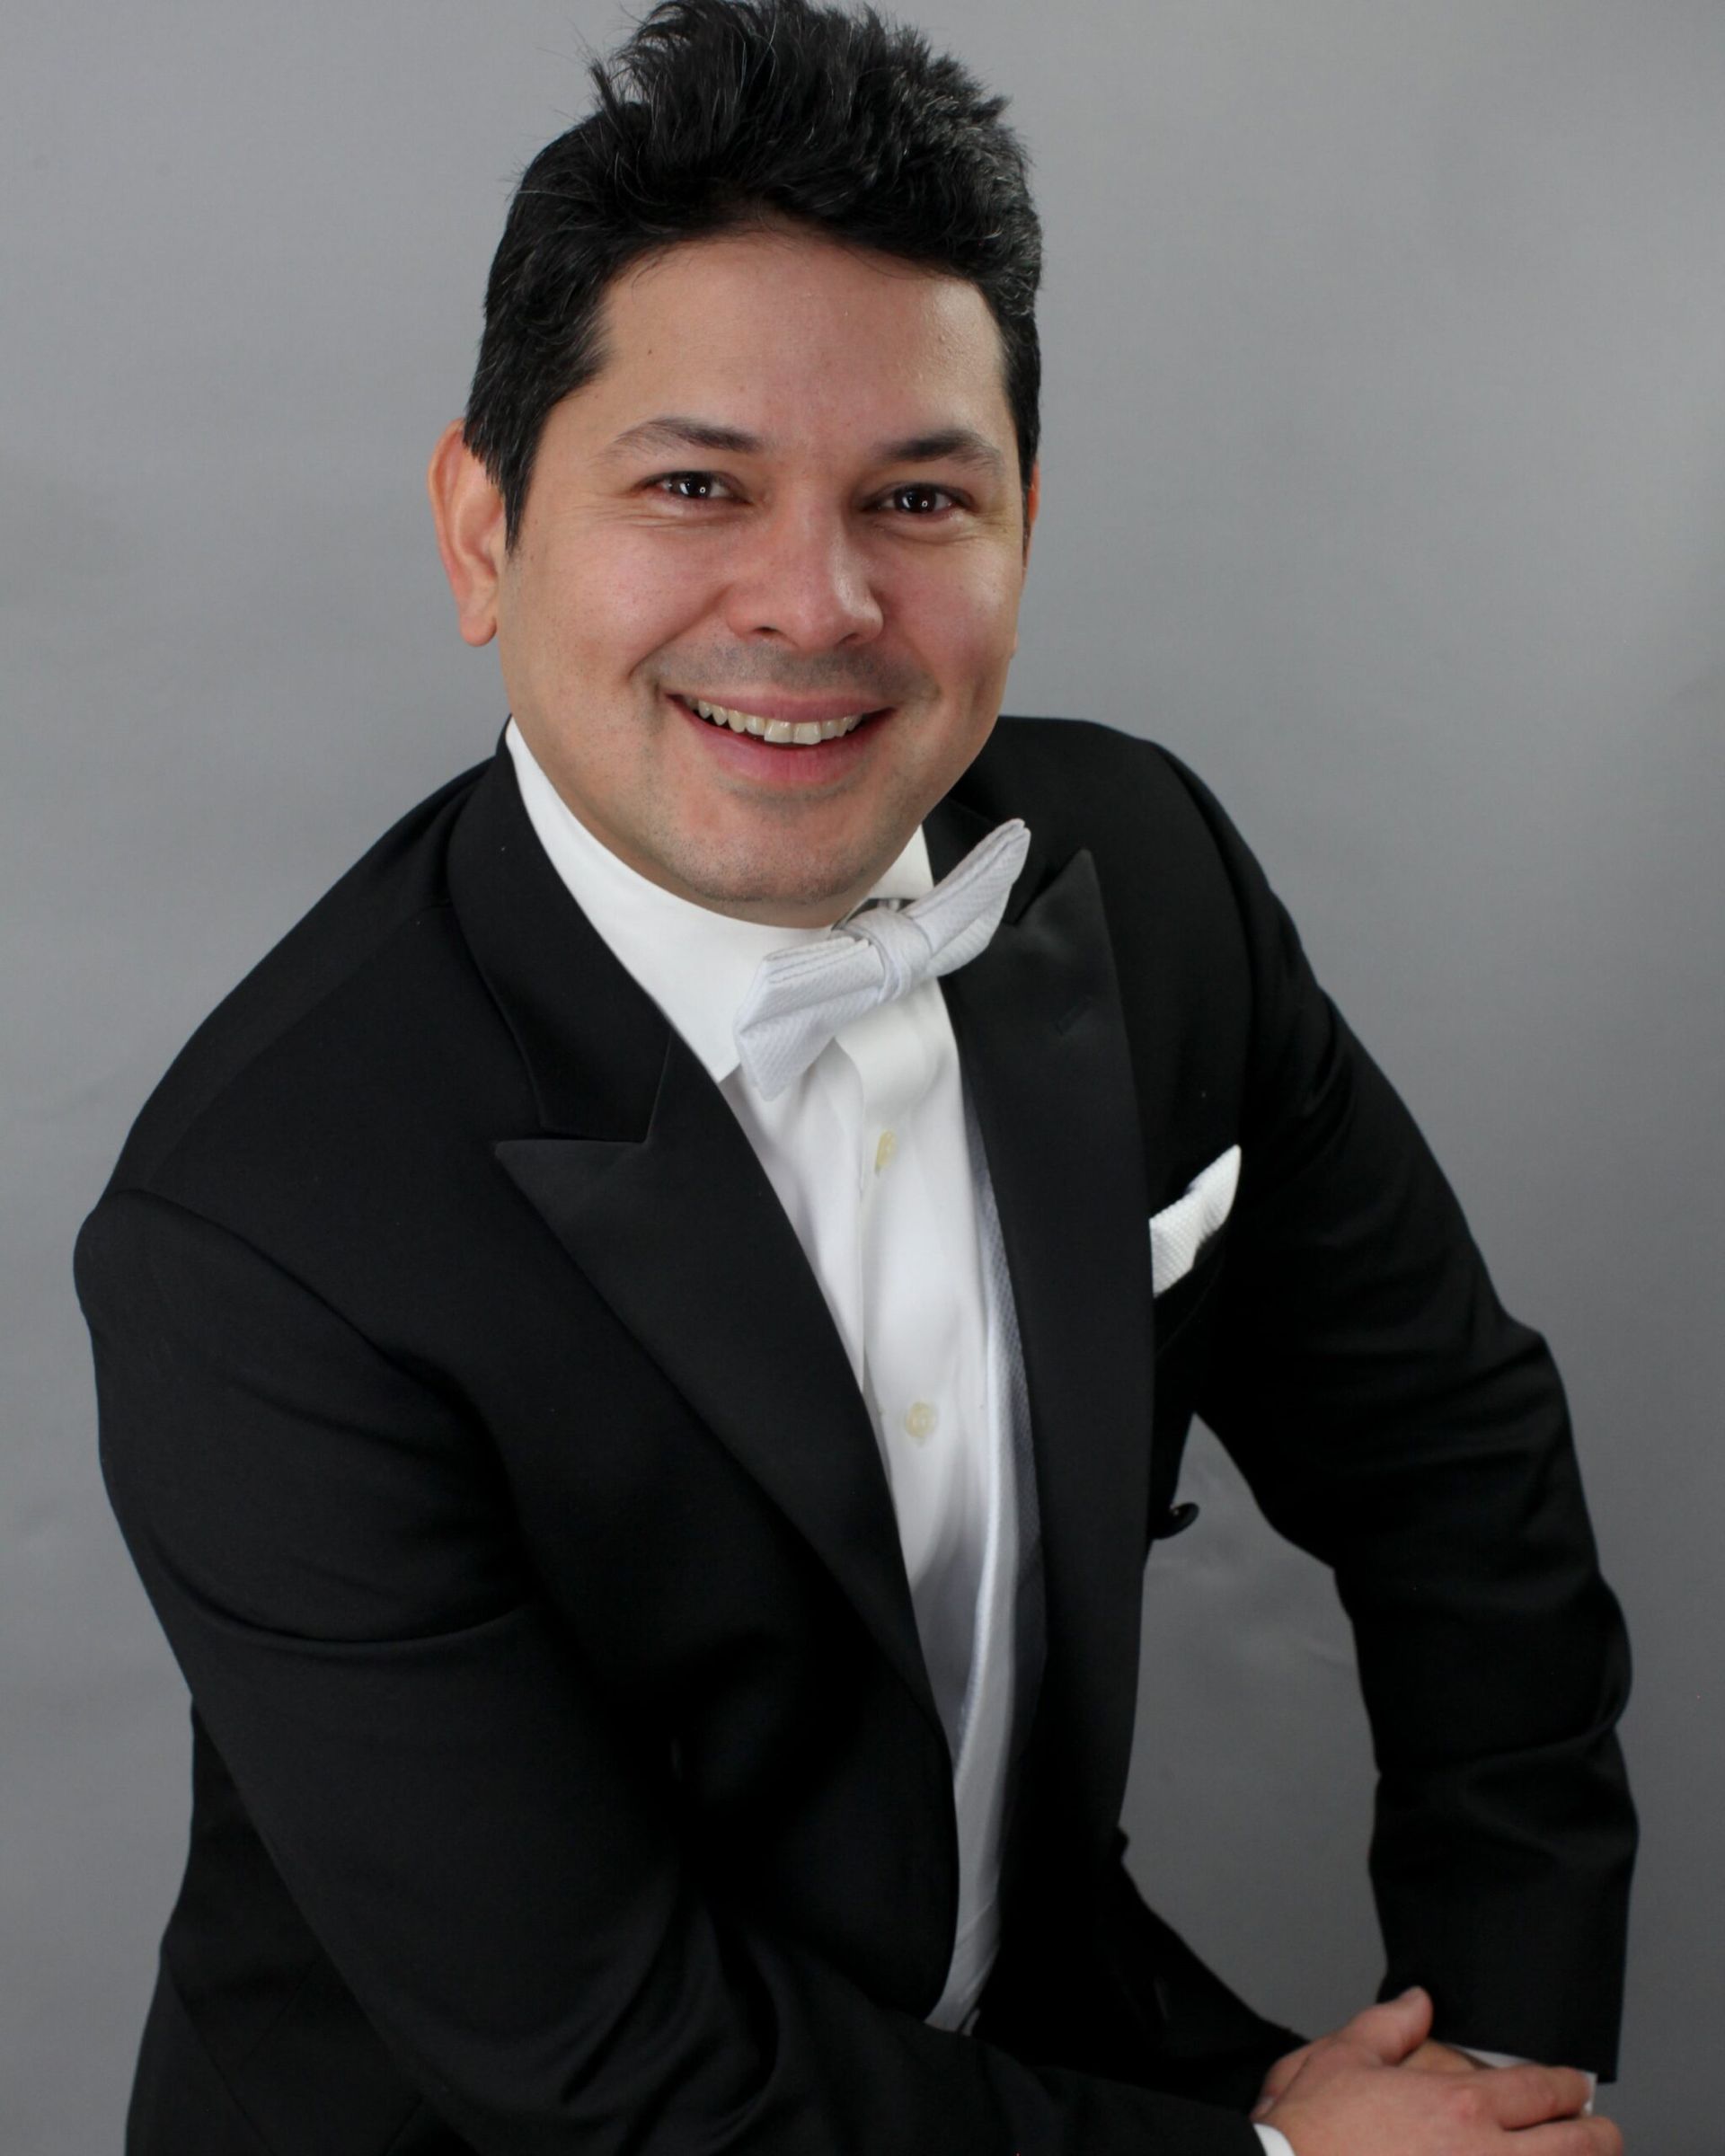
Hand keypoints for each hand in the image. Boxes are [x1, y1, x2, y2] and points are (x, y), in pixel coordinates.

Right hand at [1253, 1988, 1620, 2154]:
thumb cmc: (1312, 2136)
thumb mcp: (1340, 2061)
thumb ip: (1387, 2026)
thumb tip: (1416, 2002)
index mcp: (1459, 2105)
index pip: (1544, 2090)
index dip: (1570, 2086)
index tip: (1576, 2088)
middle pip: (1579, 2146)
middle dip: (1599, 2135)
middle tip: (1601, 2132)